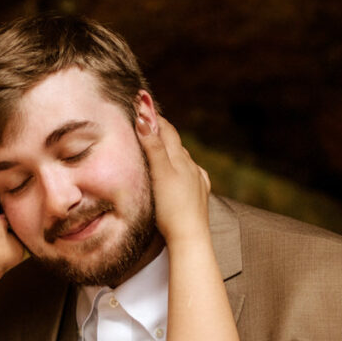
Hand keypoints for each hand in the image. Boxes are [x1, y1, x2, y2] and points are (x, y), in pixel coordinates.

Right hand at [136, 115, 210, 245]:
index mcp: (180, 159)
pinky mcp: (199, 195)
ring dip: (171, 148)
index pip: (166, 130)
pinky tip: (183, 171)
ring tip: (160, 144)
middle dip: (161, 129)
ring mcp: (197, 181)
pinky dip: (182, 167)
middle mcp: (191, 166)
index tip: (142, 102)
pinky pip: (191, 174)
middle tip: (148, 118)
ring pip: (183, 158)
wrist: (190, 238)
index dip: (153, 116)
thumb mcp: (160, 174)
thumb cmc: (172, 208)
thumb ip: (153, 147)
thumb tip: (144, 117)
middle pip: (175, 141)